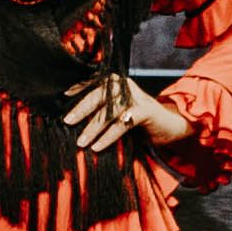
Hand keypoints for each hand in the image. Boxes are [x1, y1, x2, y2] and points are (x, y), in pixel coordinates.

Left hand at [63, 74, 190, 152]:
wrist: (170, 126)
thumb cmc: (138, 122)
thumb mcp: (115, 115)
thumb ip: (98, 113)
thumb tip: (70, 120)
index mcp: (115, 84)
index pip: (92, 84)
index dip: (77, 90)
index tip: (61, 98)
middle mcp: (124, 87)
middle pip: (98, 95)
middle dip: (81, 109)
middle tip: (67, 122)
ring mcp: (136, 97)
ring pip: (109, 110)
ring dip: (93, 127)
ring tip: (81, 142)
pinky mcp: (145, 111)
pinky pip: (122, 123)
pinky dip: (109, 136)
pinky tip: (98, 146)